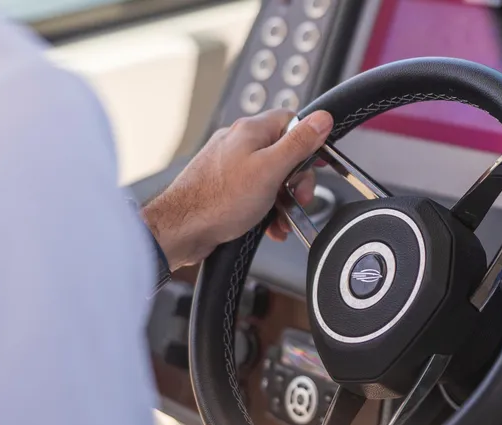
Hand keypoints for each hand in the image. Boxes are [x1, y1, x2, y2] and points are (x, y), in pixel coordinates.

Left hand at [141, 109, 333, 269]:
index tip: (313, 165)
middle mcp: (239, 143)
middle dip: (296, 180)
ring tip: (282, 218)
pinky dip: (267, 208)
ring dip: (283, 199)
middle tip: (298, 198)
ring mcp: (230, 165)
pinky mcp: (224, 186)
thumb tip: (321, 119)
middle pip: (284, 152)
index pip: (291, 122)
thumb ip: (298, 144)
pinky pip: (255, 192)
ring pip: (271, 176)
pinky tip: (269, 225)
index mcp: (251, 131)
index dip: (308, 143)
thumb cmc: (217, 201)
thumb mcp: (270, 170)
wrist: (180, 229)